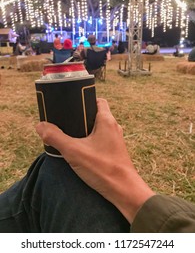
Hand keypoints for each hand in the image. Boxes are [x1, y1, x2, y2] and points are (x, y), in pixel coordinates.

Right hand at [36, 98, 154, 222]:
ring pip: (99, 128)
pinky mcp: (115, 152)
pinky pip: (102, 140)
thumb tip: (40, 126)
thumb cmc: (103, 168)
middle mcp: (114, 127)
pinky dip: (91, 142)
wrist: (124, 191)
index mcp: (107, 120)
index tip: (72, 106)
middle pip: (96, 114)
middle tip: (67, 123)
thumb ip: (55, 138)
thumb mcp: (74, 151)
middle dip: (81, 117)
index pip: (98, 100)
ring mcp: (116, 140)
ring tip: (71, 138)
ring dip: (86, 131)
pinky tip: (81, 152)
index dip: (85, 100)